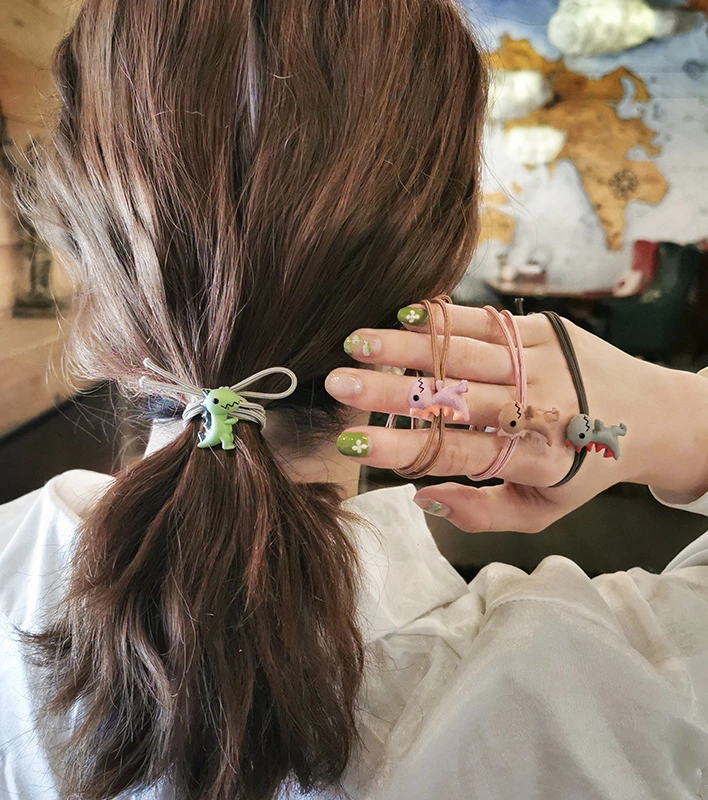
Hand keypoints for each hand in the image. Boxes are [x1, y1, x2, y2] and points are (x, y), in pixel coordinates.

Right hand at [326, 303, 707, 532]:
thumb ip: (483, 513)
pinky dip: (445, 317)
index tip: (354, 445)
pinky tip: (406, 315)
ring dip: (405, 347)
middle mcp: (541, 408)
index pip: (457, 454)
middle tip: (339, 386)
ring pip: (463, 353)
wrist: (652, 415)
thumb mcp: (543, 511)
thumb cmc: (586, 468)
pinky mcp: (545, 331)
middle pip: (454, 399)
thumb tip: (421, 497)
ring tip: (356, 344)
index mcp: (536, 459)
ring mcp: (544, 363)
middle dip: (390, 393)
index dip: (403, 450)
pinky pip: (487, 321)